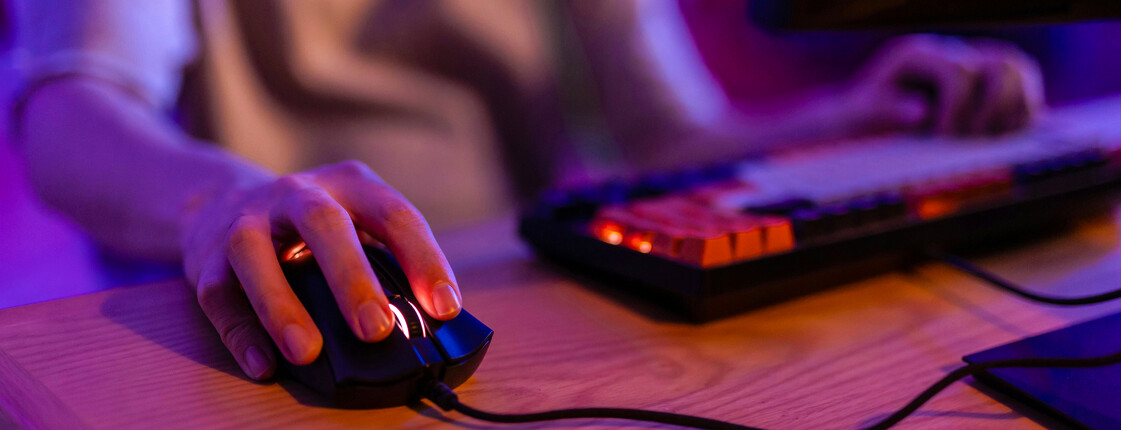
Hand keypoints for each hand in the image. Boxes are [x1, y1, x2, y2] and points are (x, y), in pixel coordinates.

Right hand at [180, 161, 461, 379]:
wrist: (222, 200)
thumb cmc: (311, 225)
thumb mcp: (355, 222)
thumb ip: (387, 262)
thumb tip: (426, 322)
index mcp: (349, 184)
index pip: (395, 214)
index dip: (423, 260)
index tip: (445, 307)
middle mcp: (298, 194)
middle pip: (325, 226)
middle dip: (352, 279)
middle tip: (377, 329)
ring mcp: (248, 221)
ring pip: (256, 256)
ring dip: (282, 308)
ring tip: (309, 352)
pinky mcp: (208, 258)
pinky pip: (220, 296)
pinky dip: (241, 334)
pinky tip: (264, 364)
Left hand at [844, 34, 1044, 135]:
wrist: (863, 113)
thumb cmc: (860, 113)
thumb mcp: (861, 113)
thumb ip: (886, 111)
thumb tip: (922, 111)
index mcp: (917, 54)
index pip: (959, 71)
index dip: (958, 107)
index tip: (944, 136)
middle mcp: (949, 51)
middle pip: (1002, 65)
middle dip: (993, 108)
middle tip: (970, 137)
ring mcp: (970, 62)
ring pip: (1018, 68)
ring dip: (1015, 108)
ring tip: (990, 136)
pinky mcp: (985, 79)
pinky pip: (1023, 81)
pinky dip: (1023, 108)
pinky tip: (1002, 133)